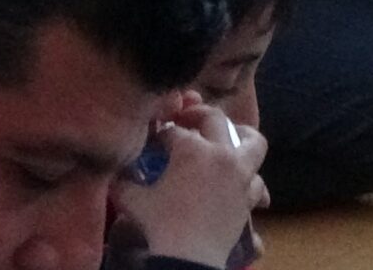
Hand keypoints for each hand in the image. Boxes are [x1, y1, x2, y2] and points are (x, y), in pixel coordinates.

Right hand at [112, 97, 268, 268]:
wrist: (189, 257)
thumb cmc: (160, 224)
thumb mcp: (133, 201)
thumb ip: (123, 182)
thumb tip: (115, 174)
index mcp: (192, 149)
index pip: (174, 131)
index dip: (161, 135)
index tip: (154, 142)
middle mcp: (221, 153)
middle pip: (216, 120)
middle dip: (199, 116)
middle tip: (187, 123)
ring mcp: (240, 173)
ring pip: (253, 142)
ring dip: (242, 137)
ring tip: (230, 139)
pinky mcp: (249, 195)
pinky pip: (257, 181)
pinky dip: (250, 179)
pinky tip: (241, 182)